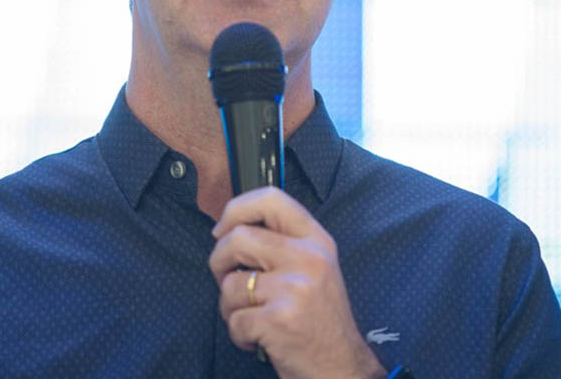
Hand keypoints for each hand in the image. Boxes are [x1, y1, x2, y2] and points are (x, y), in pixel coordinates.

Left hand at [208, 187, 386, 378]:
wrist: (341, 368)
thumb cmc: (319, 319)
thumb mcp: (315, 268)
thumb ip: (283, 243)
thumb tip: (230, 227)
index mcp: (316, 240)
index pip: (271, 198)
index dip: (236, 208)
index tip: (222, 229)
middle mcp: (308, 258)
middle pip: (238, 238)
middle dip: (219, 262)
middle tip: (228, 282)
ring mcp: (295, 288)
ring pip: (230, 284)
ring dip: (229, 307)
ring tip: (252, 318)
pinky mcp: (279, 319)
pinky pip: (234, 319)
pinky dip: (238, 335)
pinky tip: (259, 339)